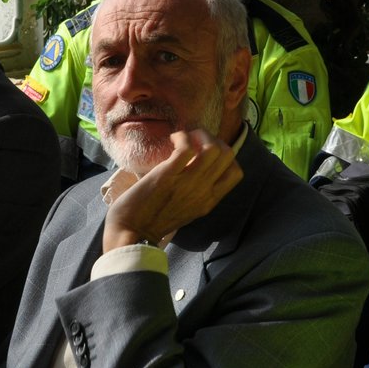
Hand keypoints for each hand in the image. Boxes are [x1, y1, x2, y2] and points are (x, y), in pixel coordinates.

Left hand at [102, 130, 242, 252]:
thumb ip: (197, 193)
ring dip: (201, 135)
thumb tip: (197, 168)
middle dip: (214, 139)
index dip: (225, 156)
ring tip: (187, 137)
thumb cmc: (154, 220)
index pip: (236, 172)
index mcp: (210, 201)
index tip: (207, 152)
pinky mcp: (168, 175)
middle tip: (196, 140)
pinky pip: (186, 148)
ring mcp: (188, 183)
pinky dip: (182, 137)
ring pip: (213, 149)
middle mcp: (204, 192)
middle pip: (228, 155)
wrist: (132, 232)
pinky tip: (173, 139)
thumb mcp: (187, 210)